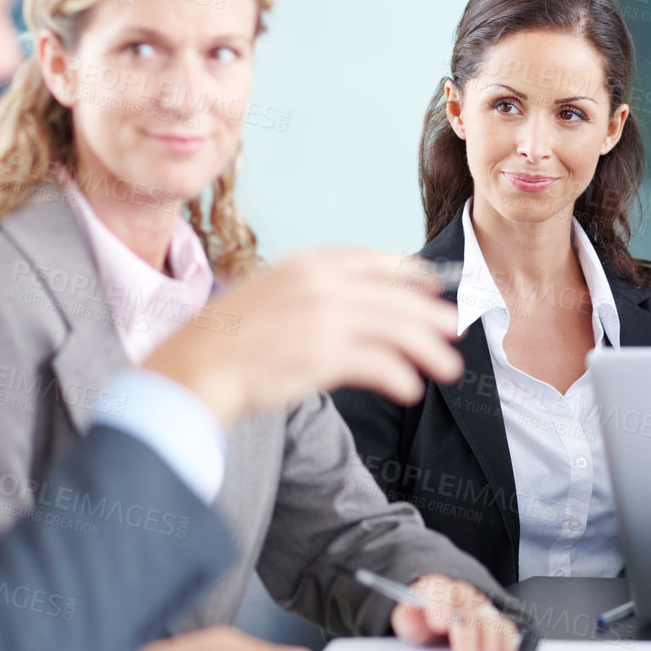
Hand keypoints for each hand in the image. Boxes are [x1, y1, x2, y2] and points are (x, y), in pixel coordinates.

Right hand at [145, 249, 462, 425]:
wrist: (195, 367)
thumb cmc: (228, 340)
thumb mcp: (270, 293)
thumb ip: (314, 293)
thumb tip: (359, 308)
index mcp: (307, 264)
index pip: (373, 260)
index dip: (409, 272)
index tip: (432, 283)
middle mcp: (320, 284)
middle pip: (396, 297)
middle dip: (431, 315)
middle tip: (455, 329)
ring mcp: (324, 318)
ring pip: (397, 330)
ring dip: (428, 350)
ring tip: (448, 368)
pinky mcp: (323, 354)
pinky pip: (379, 364)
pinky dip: (400, 377)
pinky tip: (409, 389)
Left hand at [390, 575, 519, 650]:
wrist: (436, 617)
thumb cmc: (422, 620)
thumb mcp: (407, 620)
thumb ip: (405, 618)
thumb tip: (407, 615)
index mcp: (436, 589)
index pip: (440, 591)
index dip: (440, 606)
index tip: (440, 624)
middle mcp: (462, 594)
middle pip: (468, 608)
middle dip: (468, 635)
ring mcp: (480, 605)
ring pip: (489, 616)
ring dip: (490, 639)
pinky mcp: (495, 619)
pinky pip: (505, 625)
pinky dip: (507, 640)